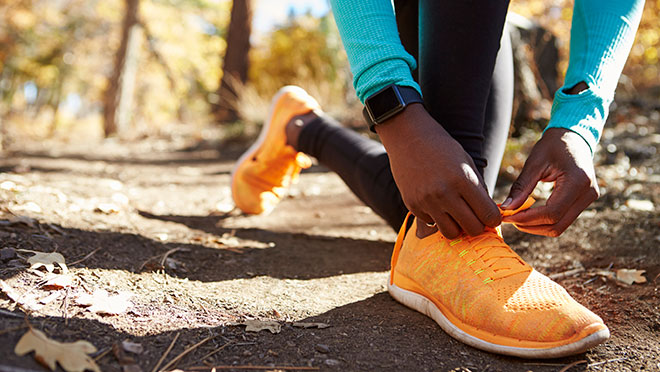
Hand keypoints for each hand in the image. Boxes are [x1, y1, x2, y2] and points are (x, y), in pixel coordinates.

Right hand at [376, 104, 500, 238]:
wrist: (408, 137)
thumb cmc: (442, 147)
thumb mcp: (466, 163)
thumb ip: (478, 189)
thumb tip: (489, 216)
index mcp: (463, 180)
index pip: (488, 215)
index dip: (493, 219)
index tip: (490, 217)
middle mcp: (445, 193)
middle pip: (472, 229)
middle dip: (477, 226)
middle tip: (475, 218)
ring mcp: (427, 201)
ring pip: (451, 233)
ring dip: (457, 227)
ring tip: (456, 215)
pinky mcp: (413, 205)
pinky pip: (432, 223)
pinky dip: (438, 218)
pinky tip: (437, 204)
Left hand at [501, 128, 598, 235]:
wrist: (573, 136)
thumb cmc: (553, 145)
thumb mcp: (534, 162)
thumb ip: (521, 186)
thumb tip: (506, 208)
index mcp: (578, 181)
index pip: (552, 213)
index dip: (527, 218)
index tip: (507, 216)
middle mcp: (588, 193)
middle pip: (557, 225)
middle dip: (530, 226)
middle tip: (509, 218)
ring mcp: (588, 199)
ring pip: (560, 226)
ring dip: (536, 226)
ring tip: (516, 216)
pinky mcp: (584, 201)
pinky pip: (563, 219)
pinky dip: (544, 221)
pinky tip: (528, 213)